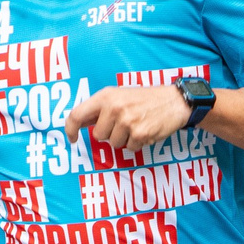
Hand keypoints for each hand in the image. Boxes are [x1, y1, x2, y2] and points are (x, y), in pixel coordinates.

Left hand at [64, 82, 190, 153]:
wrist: (174, 101)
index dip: (70, 129)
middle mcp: (114, 108)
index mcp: (106, 96)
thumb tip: (78, 123)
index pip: (77, 115)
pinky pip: (130, 148)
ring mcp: (127, 121)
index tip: (73, 138)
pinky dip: (137, 143)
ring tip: (136, 125)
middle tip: (124, 122)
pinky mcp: (139, 134)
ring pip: (114, 144)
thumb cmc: (144, 99)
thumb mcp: (118, 95)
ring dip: (124, 139)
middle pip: (98, 135)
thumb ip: (99, 109)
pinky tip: (145, 129)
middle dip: (109, 134)